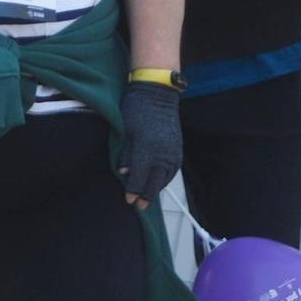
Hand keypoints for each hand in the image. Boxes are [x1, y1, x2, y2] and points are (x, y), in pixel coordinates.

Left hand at [117, 81, 181, 209]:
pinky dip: (165, 178)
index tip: (128, 199)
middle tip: (139, 206)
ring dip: (157, 189)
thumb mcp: (124, 130)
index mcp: (147, 148)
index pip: (140, 176)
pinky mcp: (178, 148)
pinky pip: (173, 170)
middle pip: (155, 181)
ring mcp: (173, 151)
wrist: (158, 94)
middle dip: (146, 195)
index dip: (134, 189)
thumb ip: (125, 153)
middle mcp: (163, 153)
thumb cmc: (135, 109)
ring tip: (147, 198)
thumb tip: (122, 172)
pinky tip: (159, 182)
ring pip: (166, 177)